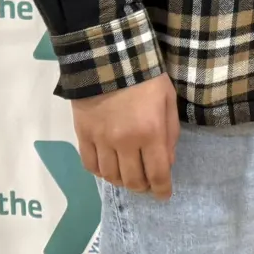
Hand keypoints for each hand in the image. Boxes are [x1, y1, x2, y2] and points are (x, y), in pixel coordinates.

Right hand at [72, 73, 179, 198]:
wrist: (109, 58)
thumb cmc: (146, 78)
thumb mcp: (168, 101)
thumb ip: (169, 134)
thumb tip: (166, 163)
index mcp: (150, 132)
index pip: (157, 173)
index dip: (162, 189)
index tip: (164, 195)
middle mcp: (125, 142)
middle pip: (133, 180)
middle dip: (143, 187)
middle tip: (147, 184)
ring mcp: (101, 140)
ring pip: (110, 176)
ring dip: (122, 181)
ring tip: (128, 176)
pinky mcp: (83, 135)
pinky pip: (90, 165)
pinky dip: (101, 172)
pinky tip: (108, 168)